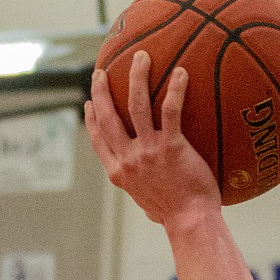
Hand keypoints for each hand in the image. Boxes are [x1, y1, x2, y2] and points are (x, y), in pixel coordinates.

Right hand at [84, 52, 217, 225]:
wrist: (191, 222)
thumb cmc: (176, 216)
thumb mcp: (148, 204)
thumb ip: (144, 189)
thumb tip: (149, 191)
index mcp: (119, 172)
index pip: (98, 140)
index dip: (91, 120)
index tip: (89, 104)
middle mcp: (128, 159)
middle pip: (108, 117)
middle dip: (101, 91)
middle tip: (102, 72)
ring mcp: (148, 151)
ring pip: (136, 105)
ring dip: (136, 77)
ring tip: (141, 57)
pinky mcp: (171, 147)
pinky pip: (170, 110)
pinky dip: (175, 89)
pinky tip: (181, 73)